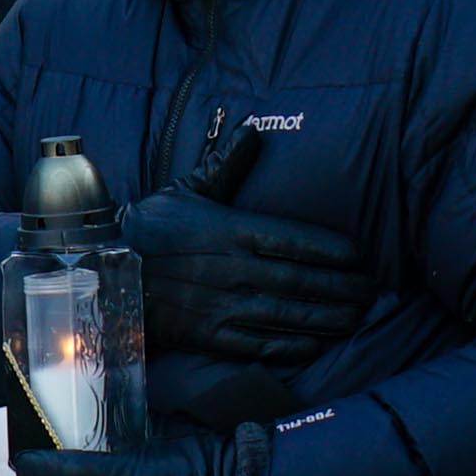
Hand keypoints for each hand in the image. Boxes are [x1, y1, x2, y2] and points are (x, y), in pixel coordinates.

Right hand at [125, 125, 369, 366]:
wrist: (103, 273)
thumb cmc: (146, 230)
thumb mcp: (184, 192)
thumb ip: (224, 166)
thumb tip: (252, 130)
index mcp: (232, 231)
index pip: (299, 240)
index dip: (336, 250)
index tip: (361, 256)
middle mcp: (235, 269)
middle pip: (305, 280)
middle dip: (345, 287)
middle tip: (372, 290)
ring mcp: (224, 304)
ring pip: (291, 314)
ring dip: (330, 318)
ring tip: (356, 317)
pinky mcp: (211, 334)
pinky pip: (262, 343)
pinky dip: (293, 345)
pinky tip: (316, 343)